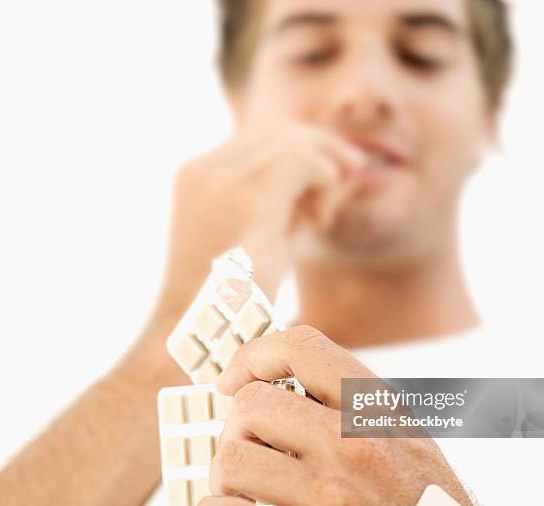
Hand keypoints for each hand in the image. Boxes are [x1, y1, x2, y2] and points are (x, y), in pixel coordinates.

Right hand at [157, 123, 364, 317]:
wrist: (197, 335)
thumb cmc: (225, 295)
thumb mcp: (247, 235)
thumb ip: (274, 201)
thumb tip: (321, 174)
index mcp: (196, 175)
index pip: (258, 136)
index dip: (300, 148)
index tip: (324, 180)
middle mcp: (206, 171)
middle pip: (279, 132)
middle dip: (321, 149)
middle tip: (347, 177)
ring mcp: (224, 184)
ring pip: (294, 142)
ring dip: (325, 170)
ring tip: (321, 218)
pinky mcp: (251, 205)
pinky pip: (304, 162)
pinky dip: (326, 181)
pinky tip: (320, 222)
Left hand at [195, 326, 543, 505]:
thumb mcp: (407, 440)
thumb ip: (350, 406)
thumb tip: (281, 383)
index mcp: (377, 410)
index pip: (301, 346)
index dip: (254, 355)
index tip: (234, 380)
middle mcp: (354, 445)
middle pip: (251, 404)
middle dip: (235, 428)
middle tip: (248, 452)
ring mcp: (330, 497)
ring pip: (230, 457)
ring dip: (224, 476)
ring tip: (245, 492)